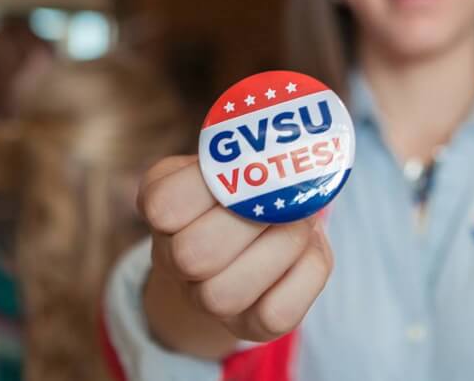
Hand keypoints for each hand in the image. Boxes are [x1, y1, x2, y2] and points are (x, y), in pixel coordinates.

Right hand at [137, 156, 333, 354]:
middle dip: (250, 218)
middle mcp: (174, 259)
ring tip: (301, 221)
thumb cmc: (242, 187)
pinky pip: (276, 313)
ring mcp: (207, 300)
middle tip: (284, 193)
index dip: (212, 184)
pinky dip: (305, 275)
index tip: (245, 166)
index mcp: (163, 205)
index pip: (165, 204)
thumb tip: (293, 149)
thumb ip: (248, 149)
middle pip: (193, 254)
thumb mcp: (230, 157)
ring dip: (280, 248)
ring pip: (225, 293)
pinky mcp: (251, 325)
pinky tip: (309, 249)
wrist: (247, 242)